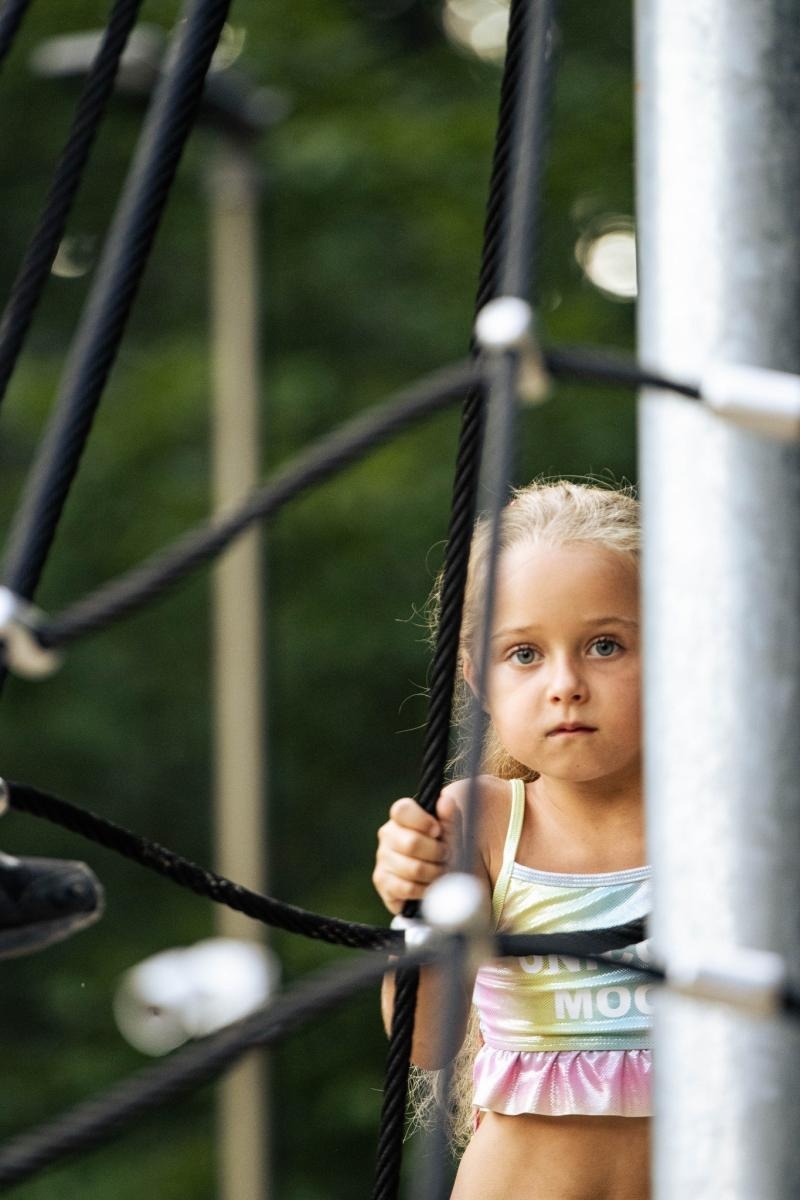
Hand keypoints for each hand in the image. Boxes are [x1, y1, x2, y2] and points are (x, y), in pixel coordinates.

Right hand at [372, 790, 462, 914]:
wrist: (443, 878)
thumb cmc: (445, 848)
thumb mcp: (452, 831)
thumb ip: (449, 815)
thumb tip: (445, 800)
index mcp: (402, 817)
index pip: (402, 810)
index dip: (422, 821)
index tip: (437, 831)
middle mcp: (388, 834)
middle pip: (412, 843)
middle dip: (437, 853)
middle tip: (446, 856)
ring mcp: (382, 858)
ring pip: (413, 868)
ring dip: (435, 873)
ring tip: (442, 872)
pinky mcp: (382, 881)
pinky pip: (407, 888)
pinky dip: (425, 889)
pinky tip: (430, 886)